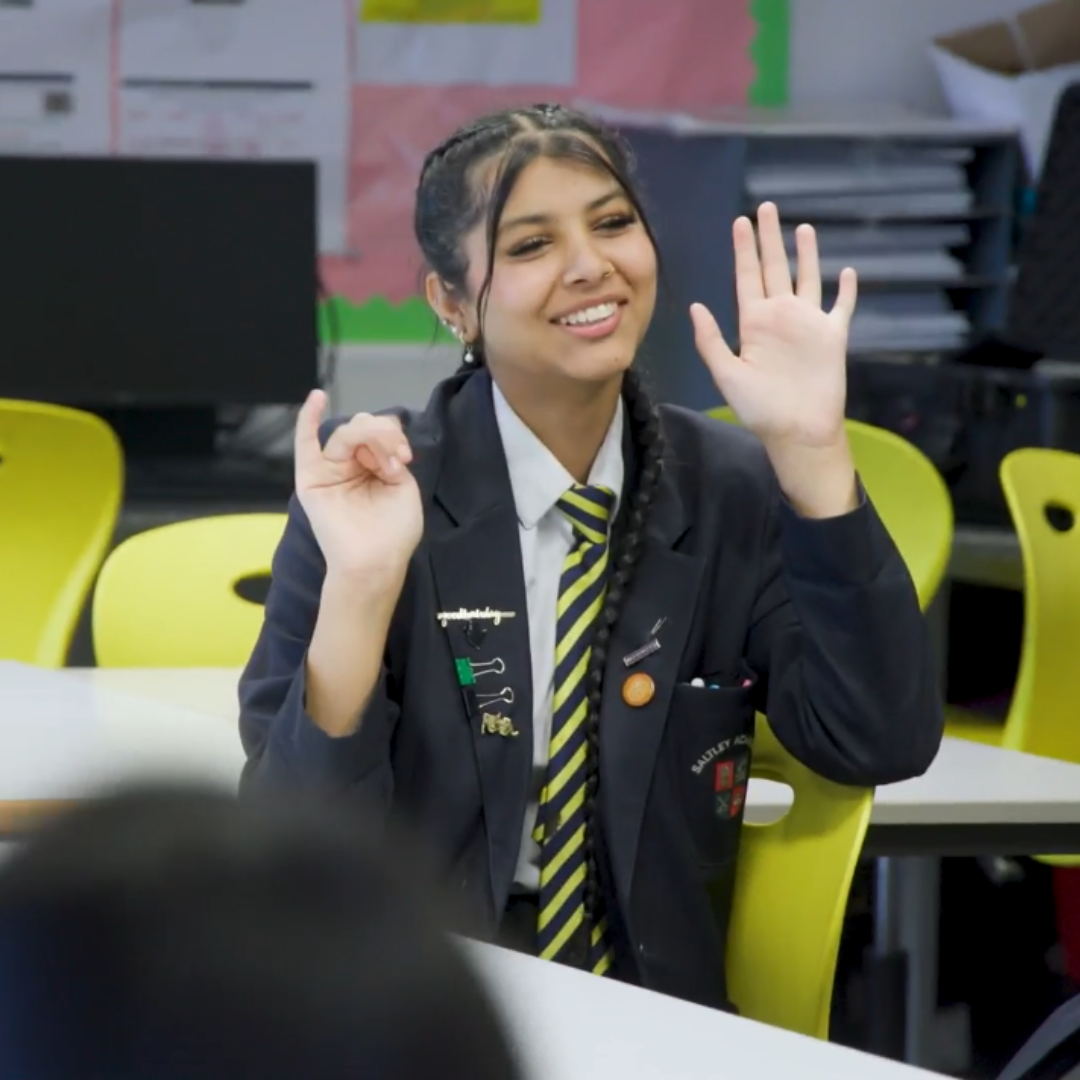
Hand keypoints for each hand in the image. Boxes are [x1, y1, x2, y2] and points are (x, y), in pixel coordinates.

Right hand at [294, 390, 423, 585]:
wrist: (375, 562)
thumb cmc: (393, 533)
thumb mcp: (403, 488)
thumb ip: (391, 458)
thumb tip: (377, 442)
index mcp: (374, 466)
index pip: (380, 432)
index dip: (394, 436)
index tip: (406, 457)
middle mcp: (351, 465)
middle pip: (363, 427)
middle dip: (385, 436)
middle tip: (398, 460)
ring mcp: (330, 470)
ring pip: (346, 433)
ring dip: (370, 437)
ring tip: (386, 462)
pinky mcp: (312, 479)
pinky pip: (305, 444)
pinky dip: (307, 419)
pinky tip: (316, 398)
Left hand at [690, 201, 856, 450]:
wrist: (797, 431)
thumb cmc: (760, 409)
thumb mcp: (727, 374)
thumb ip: (711, 341)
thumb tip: (695, 307)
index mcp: (753, 323)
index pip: (746, 277)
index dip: (743, 250)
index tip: (739, 222)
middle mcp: (780, 316)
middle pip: (774, 267)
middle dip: (769, 238)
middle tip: (765, 208)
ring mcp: (807, 323)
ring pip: (807, 278)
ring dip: (806, 254)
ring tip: (802, 227)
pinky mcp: (833, 335)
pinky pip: (841, 306)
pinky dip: (846, 289)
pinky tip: (848, 271)